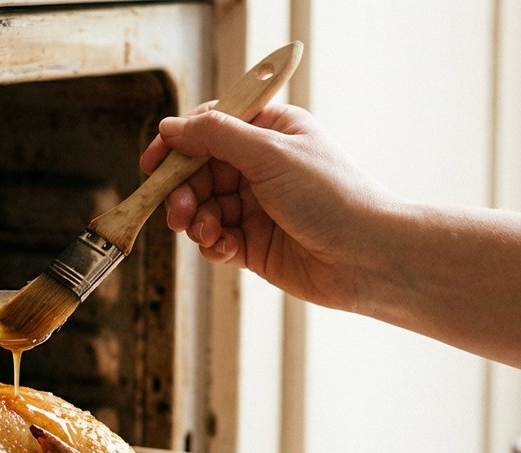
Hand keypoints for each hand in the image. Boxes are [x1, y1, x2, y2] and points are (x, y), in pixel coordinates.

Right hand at [139, 103, 400, 312]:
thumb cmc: (332, 196)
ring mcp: (256, 205)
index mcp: (270, 130)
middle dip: (184, 190)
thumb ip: (215, 137)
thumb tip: (171, 126)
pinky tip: (225, 248)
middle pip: (199, 170)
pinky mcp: (254, 243)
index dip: (178, 143)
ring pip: (203, 206)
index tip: (152, 163)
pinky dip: (212, 243)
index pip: (210, 126)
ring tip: (206, 231)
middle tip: (177, 210)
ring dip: (196, 219)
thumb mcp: (269, 153)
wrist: (367, 258)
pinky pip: (215, 238)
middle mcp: (261, 165)